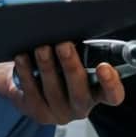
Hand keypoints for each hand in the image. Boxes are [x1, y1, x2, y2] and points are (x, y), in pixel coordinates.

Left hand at [0, 42, 126, 124]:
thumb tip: (76, 23)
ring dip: (47, 68)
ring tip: (42, 48)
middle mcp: (81, 107)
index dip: (111, 83)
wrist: (33, 80)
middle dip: (71, 67)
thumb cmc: (61, 63)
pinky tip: (22, 59)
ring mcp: (59, 113)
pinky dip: (26, 74)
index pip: (113, 95)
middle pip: (80, 94)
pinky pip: (31, 94)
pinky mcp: (38, 113)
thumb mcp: (78, 56)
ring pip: (54, 93)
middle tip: (64, 45)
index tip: (104, 66)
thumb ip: (83, 49)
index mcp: (98, 93)